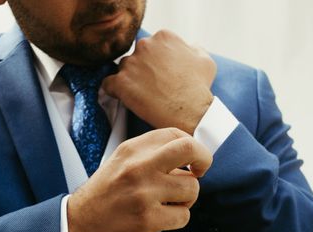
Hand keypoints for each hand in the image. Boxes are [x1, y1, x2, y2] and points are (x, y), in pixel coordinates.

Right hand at [67, 128, 211, 231]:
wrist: (81, 222)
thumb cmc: (107, 192)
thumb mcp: (122, 160)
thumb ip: (151, 152)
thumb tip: (191, 153)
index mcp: (132, 149)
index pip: (176, 135)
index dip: (192, 147)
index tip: (190, 161)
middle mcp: (138, 167)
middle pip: (190, 150)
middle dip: (204, 160)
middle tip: (200, 172)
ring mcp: (144, 193)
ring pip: (192, 188)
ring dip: (187, 198)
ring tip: (169, 202)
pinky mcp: (148, 219)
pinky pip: (184, 216)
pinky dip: (178, 218)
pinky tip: (161, 218)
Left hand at [102, 30, 216, 134]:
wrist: (191, 113)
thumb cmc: (199, 88)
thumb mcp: (204, 60)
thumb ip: (192, 48)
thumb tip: (187, 47)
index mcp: (162, 37)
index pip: (151, 46)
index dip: (156, 62)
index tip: (160, 75)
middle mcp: (144, 46)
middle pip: (136, 56)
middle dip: (142, 70)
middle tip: (151, 87)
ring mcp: (131, 64)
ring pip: (123, 70)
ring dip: (130, 81)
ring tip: (142, 96)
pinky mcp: (121, 83)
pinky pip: (108, 84)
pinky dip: (113, 91)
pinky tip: (123, 99)